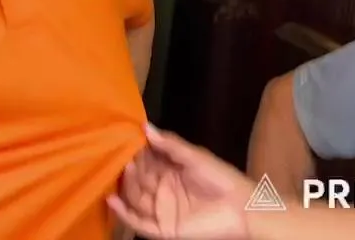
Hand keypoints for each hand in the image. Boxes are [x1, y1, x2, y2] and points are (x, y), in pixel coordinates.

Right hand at [107, 124, 255, 239]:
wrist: (242, 208)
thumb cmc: (221, 178)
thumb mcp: (195, 156)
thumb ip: (170, 145)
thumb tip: (146, 127)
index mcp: (169, 171)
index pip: (145, 160)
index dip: (134, 152)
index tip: (121, 139)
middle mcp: (161, 189)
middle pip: (137, 179)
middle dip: (129, 169)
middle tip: (121, 157)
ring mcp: (161, 209)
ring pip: (135, 199)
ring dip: (126, 187)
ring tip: (122, 172)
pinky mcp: (163, 228)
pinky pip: (139, 222)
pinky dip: (124, 214)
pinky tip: (112, 201)